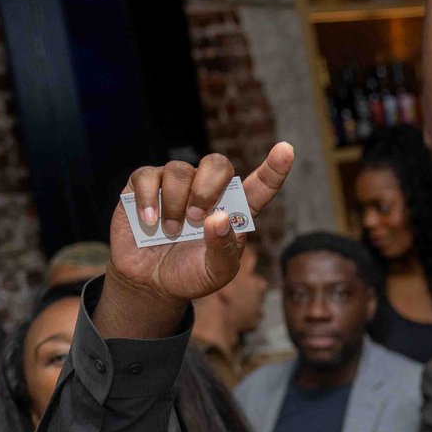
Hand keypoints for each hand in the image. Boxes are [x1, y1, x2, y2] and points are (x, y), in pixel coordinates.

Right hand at [103, 145, 294, 331]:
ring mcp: (177, 185)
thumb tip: (219, 218)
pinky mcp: (145, 185)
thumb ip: (223, 249)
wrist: (150, 281)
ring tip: (171, 231)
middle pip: (218, 163)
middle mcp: (208, 191)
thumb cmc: (190, 274)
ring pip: (179, 170)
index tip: (286, 149)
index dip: (274, 167)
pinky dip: (148, 198)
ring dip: (175, 202)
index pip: (260, 186)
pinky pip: (147, 175)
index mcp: (234, 211)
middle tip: (196, 219)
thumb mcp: (215, 272)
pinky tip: (149, 220)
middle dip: (208, 188)